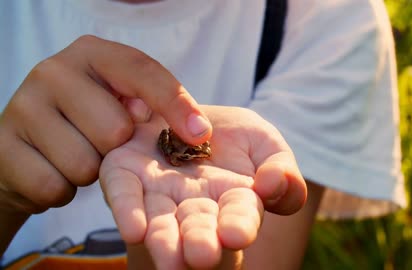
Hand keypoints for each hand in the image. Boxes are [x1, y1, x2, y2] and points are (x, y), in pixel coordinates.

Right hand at [0, 35, 210, 252]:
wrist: (26, 150)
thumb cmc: (87, 123)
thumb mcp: (120, 102)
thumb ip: (152, 104)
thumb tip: (193, 129)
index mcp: (92, 54)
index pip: (142, 72)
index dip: (176, 103)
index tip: (200, 133)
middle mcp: (54, 70)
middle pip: (115, 130)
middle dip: (116, 150)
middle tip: (99, 141)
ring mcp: (23, 105)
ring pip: (85, 164)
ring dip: (89, 173)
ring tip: (75, 154)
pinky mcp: (3, 146)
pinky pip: (55, 186)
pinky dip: (62, 190)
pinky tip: (53, 170)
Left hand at [99, 106, 306, 268]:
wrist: (186, 112)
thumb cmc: (234, 137)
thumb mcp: (267, 145)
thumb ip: (282, 170)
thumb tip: (271, 183)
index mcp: (232, 202)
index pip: (238, 216)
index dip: (238, 225)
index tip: (235, 234)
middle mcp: (193, 205)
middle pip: (196, 227)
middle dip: (199, 241)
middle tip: (201, 256)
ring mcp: (158, 192)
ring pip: (159, 220)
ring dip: (163, 239)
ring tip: (167, 257)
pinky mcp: (125, 173)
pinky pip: (123, 191)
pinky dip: (127, 208)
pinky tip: (133, 228)